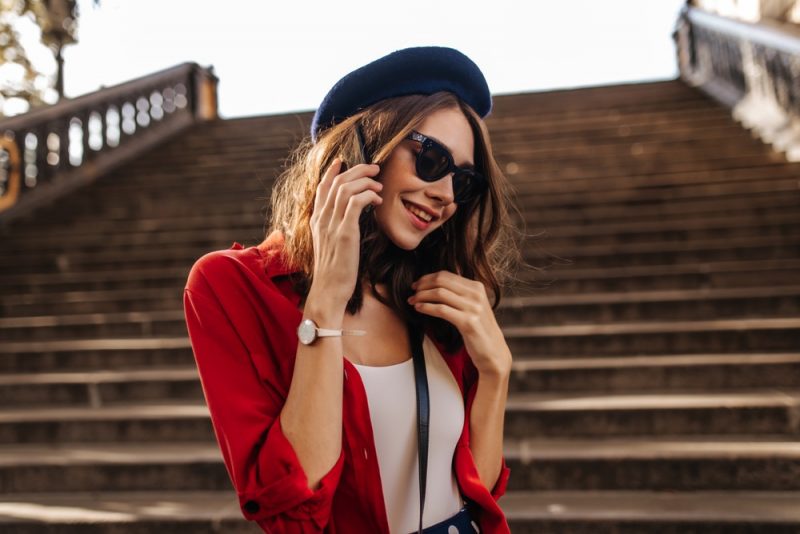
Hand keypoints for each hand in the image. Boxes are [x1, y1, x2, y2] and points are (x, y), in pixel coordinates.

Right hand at [309, 157, 381, 306]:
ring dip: (365, 181)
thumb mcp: (331, 246)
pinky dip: (368, 195)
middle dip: (357, 170)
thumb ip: (336, 229)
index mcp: (316, 221)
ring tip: (379, 183)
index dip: (333, 172)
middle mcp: (321, 219)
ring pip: (346, 188)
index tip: (343, 161)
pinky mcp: (344, 232)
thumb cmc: (334, 273)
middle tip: (374, 168)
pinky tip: (377, 199)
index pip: (322, 188)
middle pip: (337, 182)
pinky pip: (356, 202)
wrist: (328, 291)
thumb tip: (350, 219)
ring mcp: (331, 225)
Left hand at [407, 271, 511, 376]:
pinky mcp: (468, 322)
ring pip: (440, 294)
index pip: (446, 275)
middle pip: (441, 281)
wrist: (493, 351)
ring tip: (413, 301)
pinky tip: (419, 309)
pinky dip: (427, 307)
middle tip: (412, 292)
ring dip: (422, 296)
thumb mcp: (473, 306)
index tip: (417, 285)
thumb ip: (460, 293)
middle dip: (422, 285)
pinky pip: (441, 309)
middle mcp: (476, 294)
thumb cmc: (478, 329)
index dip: (428, 278)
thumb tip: (435, 282)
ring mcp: (474, 308)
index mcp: (477, 287)